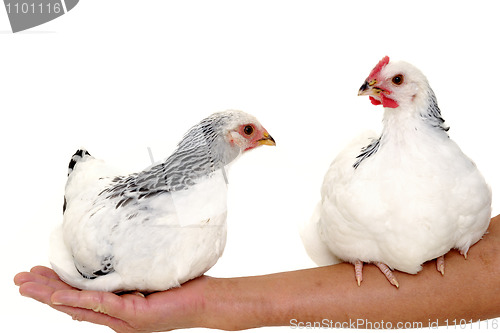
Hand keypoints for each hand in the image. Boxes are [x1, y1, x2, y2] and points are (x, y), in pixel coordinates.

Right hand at [14, 266, 208, 332]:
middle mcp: (117, 316)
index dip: (55, 288)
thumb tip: (116, 250)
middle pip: (72, 305)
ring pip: (80, 307)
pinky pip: (103, 305)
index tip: (37, 274)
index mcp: (118, 306)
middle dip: (43, 293)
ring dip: (51, 296)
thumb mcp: (149, 274)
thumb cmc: (181, 286)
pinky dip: (79, 300)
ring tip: (29, 286)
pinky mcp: (135, 314)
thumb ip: (129, 269)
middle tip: (19, 281)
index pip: (81, 297)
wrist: (206, 300)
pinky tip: (60, 295)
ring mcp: (124, 318)